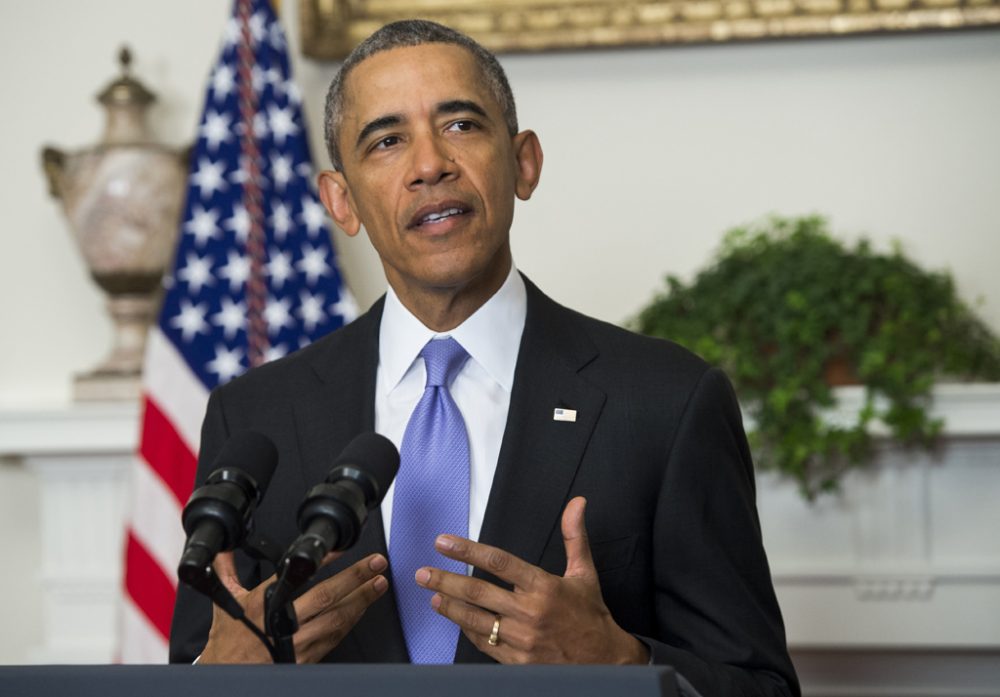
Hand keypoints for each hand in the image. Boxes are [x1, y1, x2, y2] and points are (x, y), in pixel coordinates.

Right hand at [199, 550, 388, 663]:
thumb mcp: (225, 604)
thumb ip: (226, 573)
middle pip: (327, 596)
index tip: (342, 549)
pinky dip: (350, 622)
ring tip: (379, 584)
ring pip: (337, 619)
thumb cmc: (228, 644)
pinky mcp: (307, 658)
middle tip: (377, 564)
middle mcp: (284, 622)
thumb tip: (220, 552)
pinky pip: (334, 637)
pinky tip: (362, 610)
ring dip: (361, 600)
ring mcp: (298, 642)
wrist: (228, 678)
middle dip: (355, 578)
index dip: (323, 561)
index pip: (297, 575)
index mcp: (265, 603)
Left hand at [416, 496, 648, 663]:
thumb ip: (574, 536)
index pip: (498, 562)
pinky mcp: (516, 661)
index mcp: (544, 586)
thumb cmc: (591, 615)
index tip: (444, 542)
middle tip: (423, 572)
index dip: (468, 550)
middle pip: (477, 592)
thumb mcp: (584, 573)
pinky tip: (456, 619)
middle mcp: (529, 612)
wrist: (605, 662)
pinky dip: (467, 630)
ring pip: (475, 620)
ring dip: (449, 607)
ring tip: (433, 596)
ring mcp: (521, 639)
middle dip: (445, 580)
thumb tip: (577, 503)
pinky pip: (484, 643)